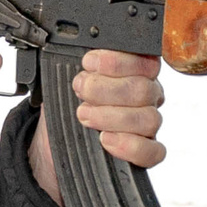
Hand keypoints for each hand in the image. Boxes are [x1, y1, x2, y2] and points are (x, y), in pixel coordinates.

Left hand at [27, 49, 164, 203]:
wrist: (52, 138)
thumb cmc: (64, 103)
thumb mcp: (66, 76)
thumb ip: (84, 63)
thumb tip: (87, 54)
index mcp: (135, 71)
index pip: (144, 61)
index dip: (117, 61)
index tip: (88, 63)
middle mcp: (146, 96)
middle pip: (144, 90)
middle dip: (105, 89)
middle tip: (81, 90)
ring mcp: (148, 125)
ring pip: (149, 119)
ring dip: (112, 117)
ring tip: (84, 115)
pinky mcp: (146, 152)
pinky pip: (154, 152)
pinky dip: (130, 145)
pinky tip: (106, 139)